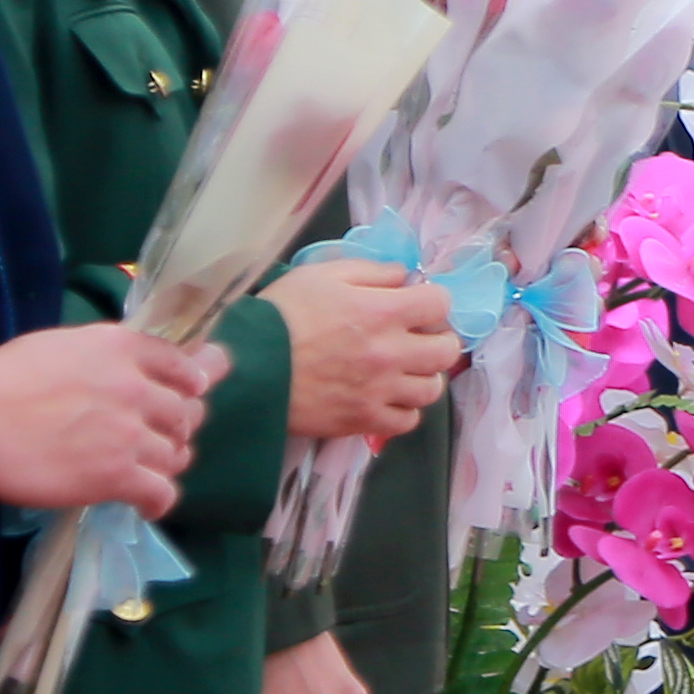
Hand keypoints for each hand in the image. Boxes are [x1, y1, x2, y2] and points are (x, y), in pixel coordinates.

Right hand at [0, 325, 222, 516]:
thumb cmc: (3, 379)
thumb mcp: (62, 345)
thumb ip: (103, 355)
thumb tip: (120, 368)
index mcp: (122, 348)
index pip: (181, 364)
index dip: (194, 380)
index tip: (194, 391)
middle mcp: (136, 387)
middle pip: (186, 412)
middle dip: (179, 427)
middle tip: (163, 439)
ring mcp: (130, 434)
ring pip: (176, 453)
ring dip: (166, 463)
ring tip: (148, 471)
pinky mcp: (117, 475)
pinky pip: (161, 492)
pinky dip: (158, 501)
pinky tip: (146, 505)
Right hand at [268, 258, 462, 446]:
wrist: (246, 368)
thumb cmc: (281, 314)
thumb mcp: (321, 274)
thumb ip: (370, 271)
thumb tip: (405, 277)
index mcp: (382, 311)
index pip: (441, 303)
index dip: (432, 300)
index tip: (417, 304)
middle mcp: (390, 353)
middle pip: (447, 350)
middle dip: (437, 339)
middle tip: (416, 337)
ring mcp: (379, 391)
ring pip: (432, 389)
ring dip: (423, 376)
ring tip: (402, 370)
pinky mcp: (363, 421)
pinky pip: (407, 421)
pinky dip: (403, 409)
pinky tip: (386, 396)